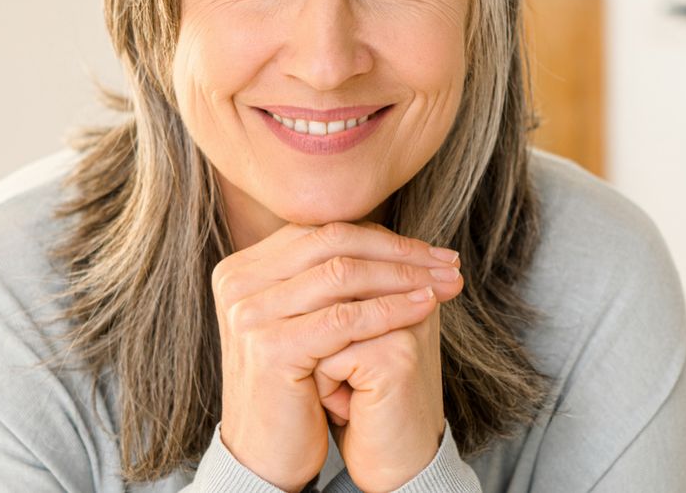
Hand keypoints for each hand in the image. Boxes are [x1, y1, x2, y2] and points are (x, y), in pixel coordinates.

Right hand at [211, 220, 463, 491]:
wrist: (266, 454)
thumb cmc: (294, 387)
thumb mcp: (301, 321)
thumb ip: (323, 277)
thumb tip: (388, 237)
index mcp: (241, 269)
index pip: (322, 232)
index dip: (382, 237)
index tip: (431, 250)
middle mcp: (237, 283)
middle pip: (333, 242)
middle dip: (399, 250)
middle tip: (448, 262)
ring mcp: (249, 314)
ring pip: (343, 275)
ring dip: (405, 276)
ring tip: (446, 283)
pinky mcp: (270, 348)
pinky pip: (345, 319)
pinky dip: (392, 308)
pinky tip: (426, 307)